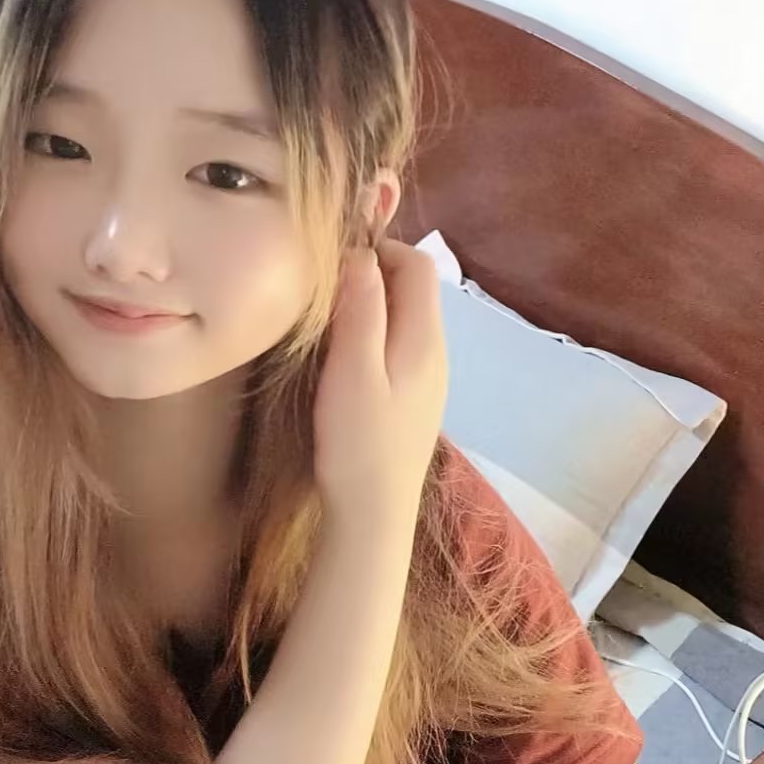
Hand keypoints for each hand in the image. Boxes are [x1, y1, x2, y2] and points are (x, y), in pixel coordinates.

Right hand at [314, 239, 448, 527]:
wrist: (374, 515)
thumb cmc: (358, 443)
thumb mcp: (352, 371)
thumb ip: (361, 311)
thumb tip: (361, 254)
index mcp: (425, 338)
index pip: (418, 264)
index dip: (379, 248)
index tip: (335, 263)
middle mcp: (436, 351)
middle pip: (415, 288)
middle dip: (374, 274)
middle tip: (326, 291)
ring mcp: (430, 377)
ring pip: (406, 317)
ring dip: (373, 306)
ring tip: (330, 322)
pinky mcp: (415, 398)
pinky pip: (400, 345)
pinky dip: (376, 335)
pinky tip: (346, 359)